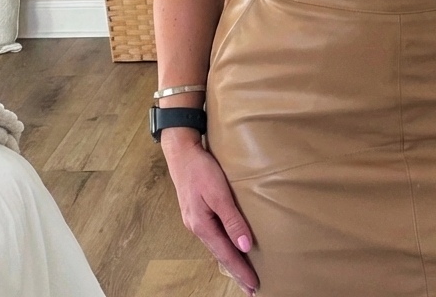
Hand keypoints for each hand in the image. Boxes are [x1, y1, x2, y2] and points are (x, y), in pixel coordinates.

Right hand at [162, 132, 258, 295]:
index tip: (254, 286)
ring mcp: (195, 220)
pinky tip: (229, 246)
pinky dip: (223, 246)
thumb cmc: (201, 169)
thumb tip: (244, 245)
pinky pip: (213, 235)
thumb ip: (232, 219)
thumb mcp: (218, 193)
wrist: (181, 151)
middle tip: (251, 290)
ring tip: (243, 272)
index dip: (240, 271)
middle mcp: (197, 227)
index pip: (226, 254)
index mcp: (202, 226)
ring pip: (216, 246)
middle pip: (220, 255)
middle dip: (235, 272)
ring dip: (230, 260)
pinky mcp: (197, 211)